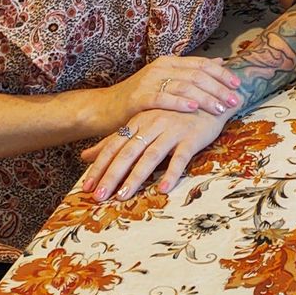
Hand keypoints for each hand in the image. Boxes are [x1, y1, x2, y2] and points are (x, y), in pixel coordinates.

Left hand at [79, 106, 226, 199]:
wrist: (211, 97)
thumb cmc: (174, 113)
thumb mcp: (142, 123)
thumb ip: (115, 139)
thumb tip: (85, 156)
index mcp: (138, 122)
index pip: (113, 146)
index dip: (99, 167)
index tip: (86, 188)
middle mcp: (153, 125)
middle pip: (128, 152)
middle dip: (112, 176)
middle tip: (99, 197)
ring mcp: (173, 130)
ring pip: (151, 156)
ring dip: (136, 177)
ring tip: (123, 196)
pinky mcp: (192, 137)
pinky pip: (181, 157)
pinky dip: (172, 172)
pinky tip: (164, 188)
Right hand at [103, 55, 241, 128]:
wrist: (104, 108)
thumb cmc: (139, 98)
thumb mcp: (167, 81)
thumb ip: (192, 71)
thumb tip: (220, 61)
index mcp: (170, 62)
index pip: (202, 64)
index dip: (222, 74)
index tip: (238, 85)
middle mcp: (161, 67)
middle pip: (197, 75)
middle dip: (218, 88)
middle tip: (234, 99)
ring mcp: (149, 81)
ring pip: (184, 86)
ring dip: (205, 97)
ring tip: (220, 107)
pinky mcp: (138, 97)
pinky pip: (162, 98)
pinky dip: (179, 102)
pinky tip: (193, 108)